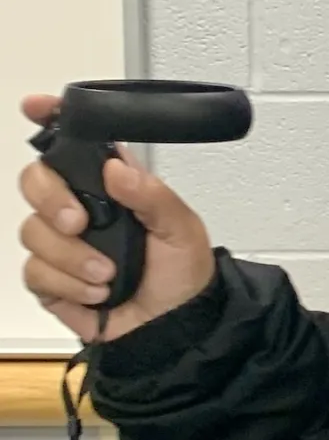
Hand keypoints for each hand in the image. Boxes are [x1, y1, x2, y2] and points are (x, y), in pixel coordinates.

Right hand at [17, 94, 215, 342]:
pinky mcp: (51, 280)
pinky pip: (35, 271)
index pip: (75, 147)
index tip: (35, 108)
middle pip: (36, 181)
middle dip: (51, 200)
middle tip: (78, 223)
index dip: (51, 122)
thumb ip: (152, 195)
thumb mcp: (183, 229)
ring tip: (109, 275)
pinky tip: (97, 293)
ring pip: (33, 232)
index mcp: (114, 188)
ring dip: (72, 257)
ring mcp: (63, 244)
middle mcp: (83, 210)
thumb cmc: (184, 277)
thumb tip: (115, 167)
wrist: (175, 332)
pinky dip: (67, 283)